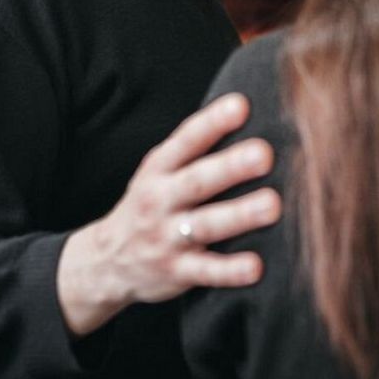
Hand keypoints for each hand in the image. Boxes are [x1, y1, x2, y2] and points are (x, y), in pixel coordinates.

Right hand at [57, 93, 281, 335]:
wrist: (106, 260)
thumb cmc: (151, 204)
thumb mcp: (160, 171)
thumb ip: (195, 147)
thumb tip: (246, 108)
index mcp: (158, 168)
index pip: (186, 140)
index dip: (212, 122)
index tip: (241, 105)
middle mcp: (159, 200)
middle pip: (197, 181)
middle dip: (231, 167)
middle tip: (265, 154)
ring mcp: (166, 238)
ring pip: (205, 225)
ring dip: (239, 215)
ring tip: (272, 205)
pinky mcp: (176, 272)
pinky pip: (205, 272)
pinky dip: (230, 271)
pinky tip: (256, 267)